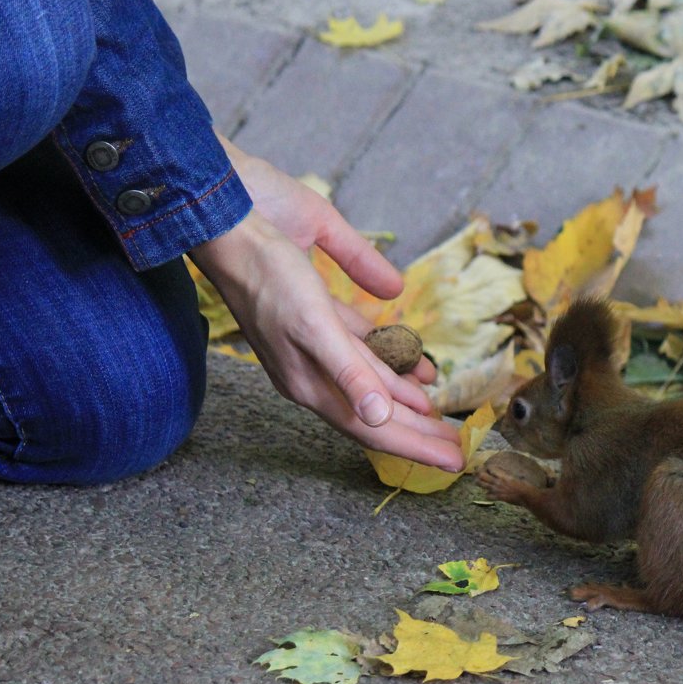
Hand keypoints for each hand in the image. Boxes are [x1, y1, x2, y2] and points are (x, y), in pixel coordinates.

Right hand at [192, 148, 461, 469]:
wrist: (225, 222)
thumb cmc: (266, 274)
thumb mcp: (313, 324)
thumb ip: (348, 372)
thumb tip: (378, 417)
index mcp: (309, 380)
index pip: (372, 426)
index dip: (414, 444)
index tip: (452, 461)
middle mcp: (312, 369)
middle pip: (376, 411)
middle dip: (418, 430)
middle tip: (457, 449)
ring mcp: (316, 343)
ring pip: (372, 380)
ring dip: (407, 398)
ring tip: (440, 413)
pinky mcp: (320, 314)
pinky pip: (365, 347)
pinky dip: (392, 358)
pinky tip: (416, 362)